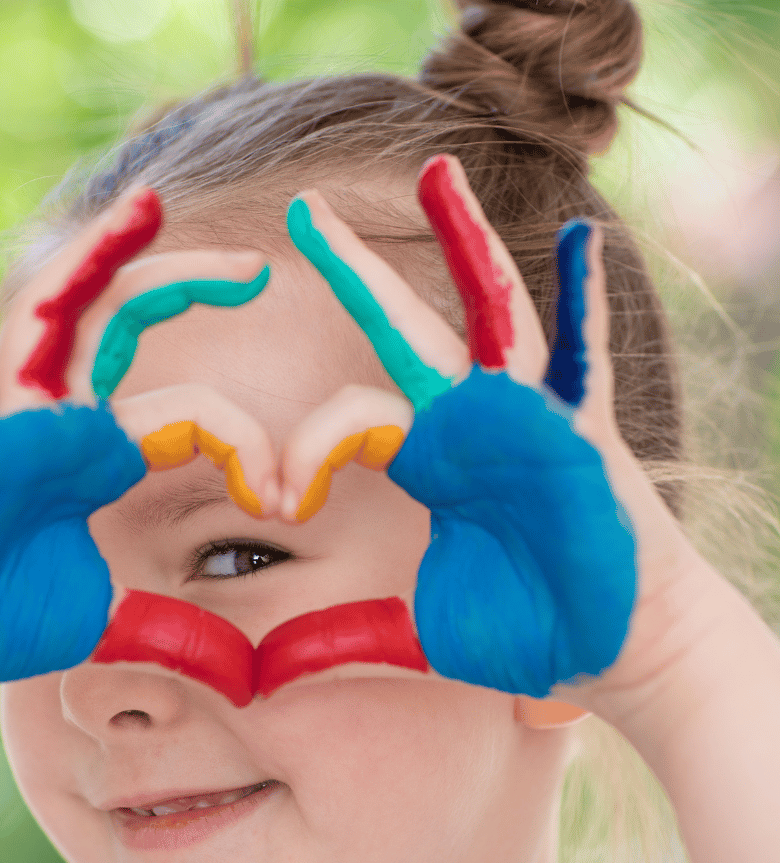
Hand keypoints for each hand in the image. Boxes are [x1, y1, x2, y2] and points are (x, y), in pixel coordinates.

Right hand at [0, 188, 276, 695]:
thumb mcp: (107, 616)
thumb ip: (173, 627)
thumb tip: (246, 673)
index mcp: (100, 451)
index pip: (191, 413)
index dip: (248, 444)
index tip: (287, 496)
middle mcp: (57, 419)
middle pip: (122, 323)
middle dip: (185, 283)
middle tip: (259, 269)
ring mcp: (4, 422)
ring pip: (52, 316)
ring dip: (95, 258)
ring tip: (146, 206)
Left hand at [279, 154, 704, 705]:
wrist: (614, 653)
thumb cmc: (524, 633)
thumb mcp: (417, 634)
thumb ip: (346, 638)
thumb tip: (265, 673)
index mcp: (428, 459)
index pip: (348, 420)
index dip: (304, 453)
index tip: (279, 505)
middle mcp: (471, 423)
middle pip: (405, 328)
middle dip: (355, 269)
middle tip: (303, 208)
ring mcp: (531, 419)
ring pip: (491, 316)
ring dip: (466, 244)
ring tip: (436, 171)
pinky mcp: (585, 435)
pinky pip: (586, 360)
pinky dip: (586, 302)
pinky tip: (581, 237)